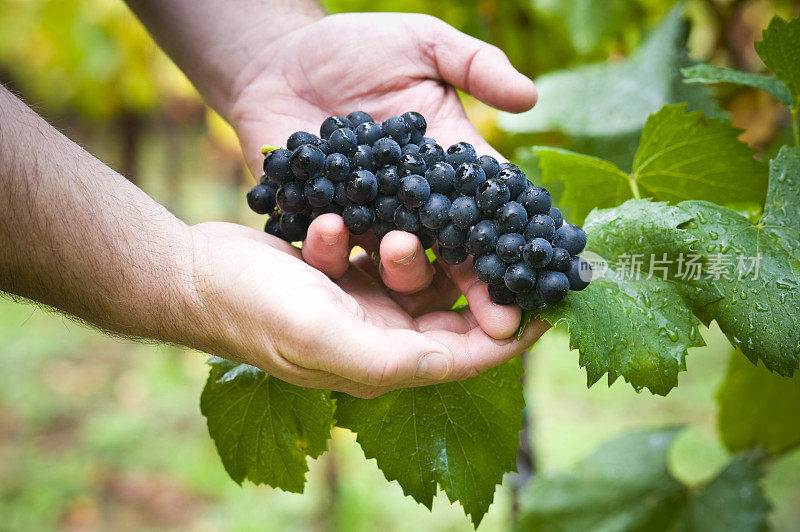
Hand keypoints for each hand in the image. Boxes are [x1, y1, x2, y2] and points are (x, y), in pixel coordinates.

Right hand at [188, 222, 545, 397]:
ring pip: (408, 269)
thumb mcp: (323, 333)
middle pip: (443, 306)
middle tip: (439, 232)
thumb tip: (460, 361)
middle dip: (442, 269)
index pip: (466, 354)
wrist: (189, 272)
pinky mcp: (339, 271)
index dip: (509, 331)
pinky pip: (369, 247)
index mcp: (382, 362)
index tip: (546, 298)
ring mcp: (357, 302)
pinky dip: (353, 233)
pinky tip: (321, 225)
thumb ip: (391, 356)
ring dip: (392, 244)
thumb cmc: (253, 308)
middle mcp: (377, 336)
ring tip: (349, 229)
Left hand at [227, 13, 538, 338]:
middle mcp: (411, 200)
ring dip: (404, 262)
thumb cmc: (355, 46)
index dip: (516, 237)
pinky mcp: (319, 219)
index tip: (548, 272)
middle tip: (501, 322)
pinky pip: (330, 242)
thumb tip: (532, 97)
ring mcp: (365, 215)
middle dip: (477, 284)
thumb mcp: (423, 42)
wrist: (277, 58)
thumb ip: (474, 65)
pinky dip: (335, 247)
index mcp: (446, 164)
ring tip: (406, 250)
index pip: (489, 205)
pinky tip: (340, 240)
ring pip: (393, 254)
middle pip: (451, 248)